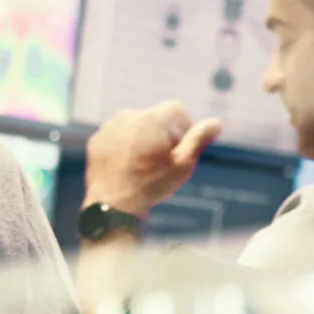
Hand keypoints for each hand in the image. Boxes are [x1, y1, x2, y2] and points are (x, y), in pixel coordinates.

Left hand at [83, 101, 222, 217]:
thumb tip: (216, 123)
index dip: (184, 124)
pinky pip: (115, 135)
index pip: (176, 108)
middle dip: (162, 131)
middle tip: (163, 158)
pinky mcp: (97, 139)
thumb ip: (198, 139)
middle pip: (154, 117)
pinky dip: (123, 145)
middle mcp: (128, 116)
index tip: (182, 144)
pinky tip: (127, 165)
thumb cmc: (152, 184)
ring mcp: (109, 127)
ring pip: (133, 125)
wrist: (114, 204)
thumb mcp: (182, 164)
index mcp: (151, 119)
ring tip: (144, 163)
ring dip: (142, 137)